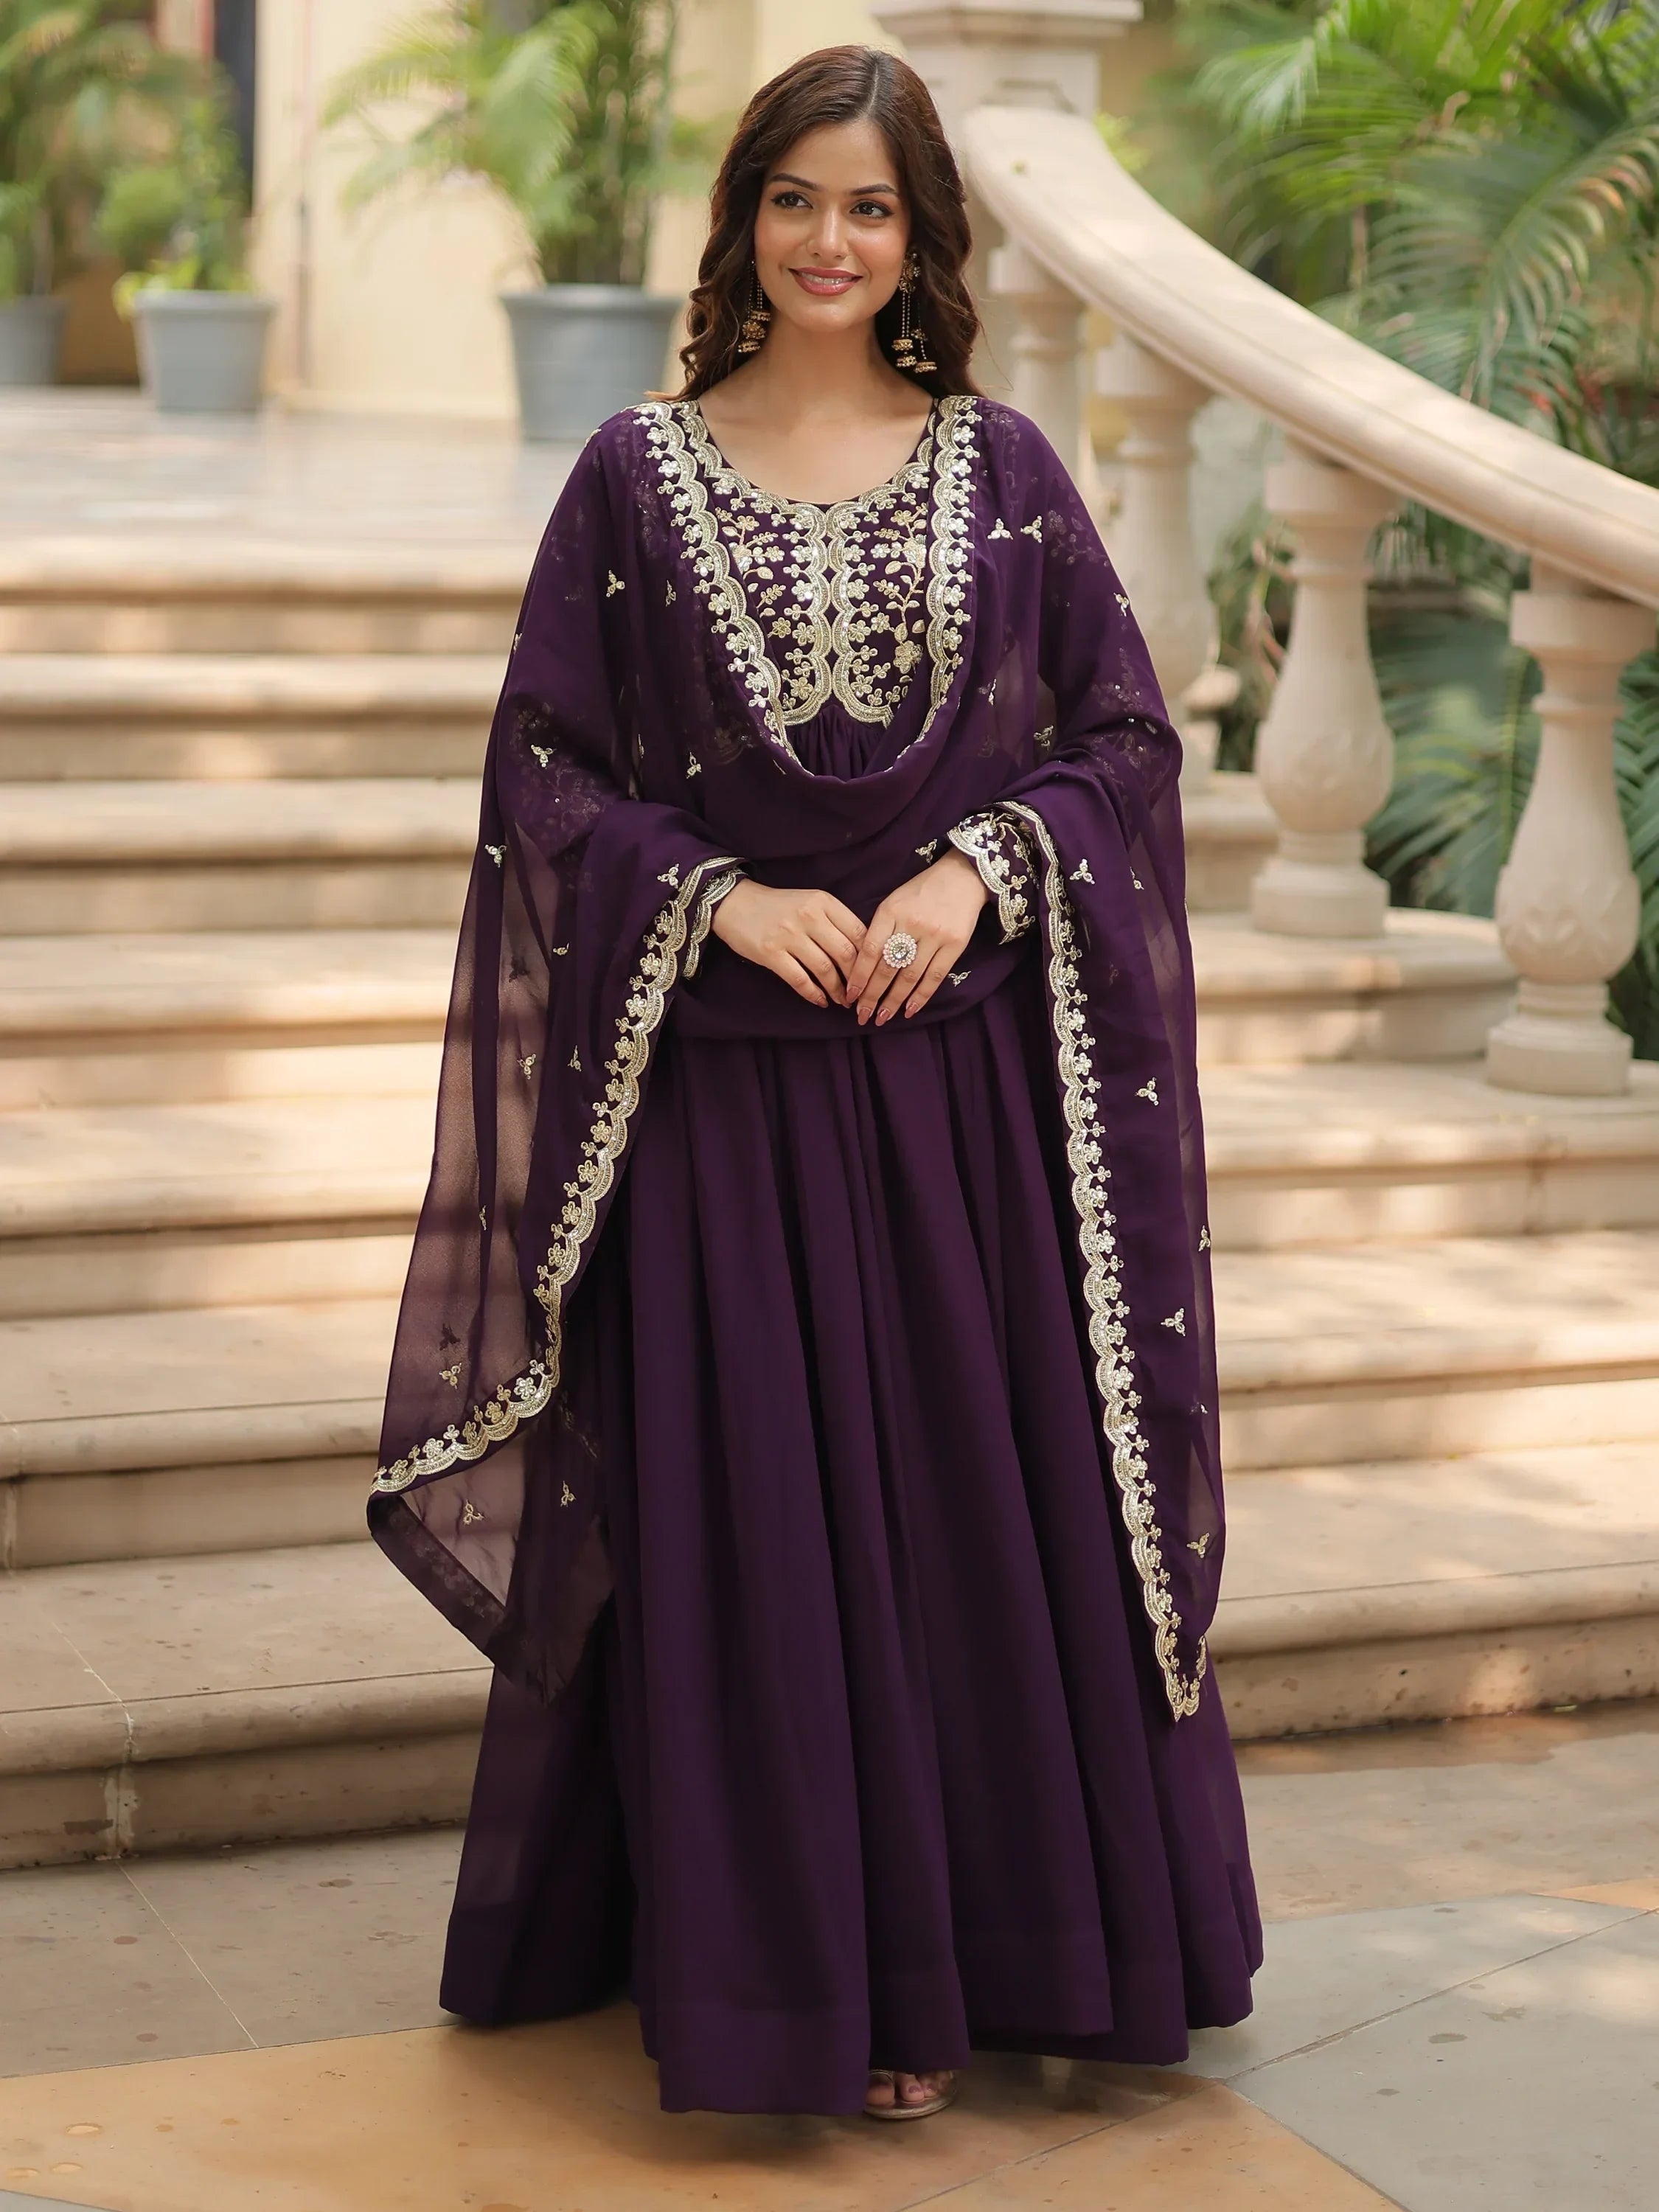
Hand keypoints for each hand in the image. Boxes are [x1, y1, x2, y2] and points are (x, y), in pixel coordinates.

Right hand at [711, 879, 866, 1006]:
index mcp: (823, 901)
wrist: (735, 903)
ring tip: (843, 1001)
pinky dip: (814, 994)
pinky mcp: (771, 953)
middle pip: (846, 953)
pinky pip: (800, 979)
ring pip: (825, 969)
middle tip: (861, 993)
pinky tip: (821, 1001)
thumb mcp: (811, 902)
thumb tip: (862, 953)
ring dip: (838, 990)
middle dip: (857, 979)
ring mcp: (789, 935)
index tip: (873, 973)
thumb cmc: (778, 906)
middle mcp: (809, 916)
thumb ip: (835, 921)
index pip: (859, 932)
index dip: (870, 958)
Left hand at [844, 850, 989, 1024]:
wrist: (961, 877)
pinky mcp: (955, 944)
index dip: (859, 976)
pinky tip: (909, 1011)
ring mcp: (935, 935)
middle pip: (887, 967)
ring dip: (894, 1001)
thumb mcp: (894, 902)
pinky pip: (934, 977)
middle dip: (872, 995)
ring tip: (882, 1018)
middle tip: (861, 1015)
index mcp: (890, 911)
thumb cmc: (921, 892)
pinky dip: (920, 997)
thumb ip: (880, 930)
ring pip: (909, 976)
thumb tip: (863, 967)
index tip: (850, 996)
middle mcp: (912, 924)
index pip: (870, 951)